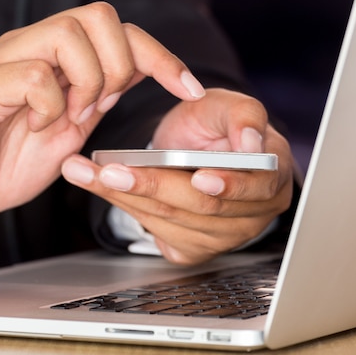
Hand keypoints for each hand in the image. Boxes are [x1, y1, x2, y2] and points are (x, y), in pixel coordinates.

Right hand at [0, 2, 204, 261]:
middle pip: (99, 16)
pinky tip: (35, 127)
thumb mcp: (67, 131)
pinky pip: (33, 75)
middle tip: (99, 109)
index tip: (188, 89)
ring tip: (68, 118)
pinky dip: (49, 106)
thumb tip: (131, 76)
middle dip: (119, 65)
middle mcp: (32, 49)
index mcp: (56, 59)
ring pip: (68, 34)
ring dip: (85, 83)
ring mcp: (6, 63)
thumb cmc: (2, 161)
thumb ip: (95, 102)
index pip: (120, 32)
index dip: (161, 56)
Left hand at [62, 88, 293, 264]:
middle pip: (200, 207)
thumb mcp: (231, 106)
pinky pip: (153, 230)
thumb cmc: (216, 127)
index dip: (228, 184)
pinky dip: (121, 205)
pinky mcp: (189, 248)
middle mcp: (249, 217)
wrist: (194, 148)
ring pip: (169, 219)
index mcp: (270, 180)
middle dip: (153, 187)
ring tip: (85, 172)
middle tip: (112, 171)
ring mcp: (218, 237)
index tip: (200, 178)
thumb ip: (246, 115)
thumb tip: (251, 142)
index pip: (255, 188)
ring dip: (123, 195)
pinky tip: (96, 186)